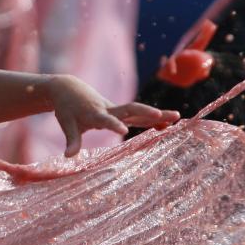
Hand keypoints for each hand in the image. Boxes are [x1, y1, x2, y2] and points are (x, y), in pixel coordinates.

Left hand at [47, 75, 179, 156]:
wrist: (68, 87)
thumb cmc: (67, 108)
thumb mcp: (67, 124)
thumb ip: (71, 140)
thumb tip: (68, 157)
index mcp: (94, 113)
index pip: (105, 119)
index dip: (113, 124)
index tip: (122, 131)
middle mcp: (108, 109)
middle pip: (130, 109)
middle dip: (147, 112)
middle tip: (164, 116)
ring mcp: (116, 109)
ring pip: (138, 111)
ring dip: (156, 114)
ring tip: (177, 117)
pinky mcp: (120, 111)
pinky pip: (137, 115)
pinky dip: (151, 118)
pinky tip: (168, 123)